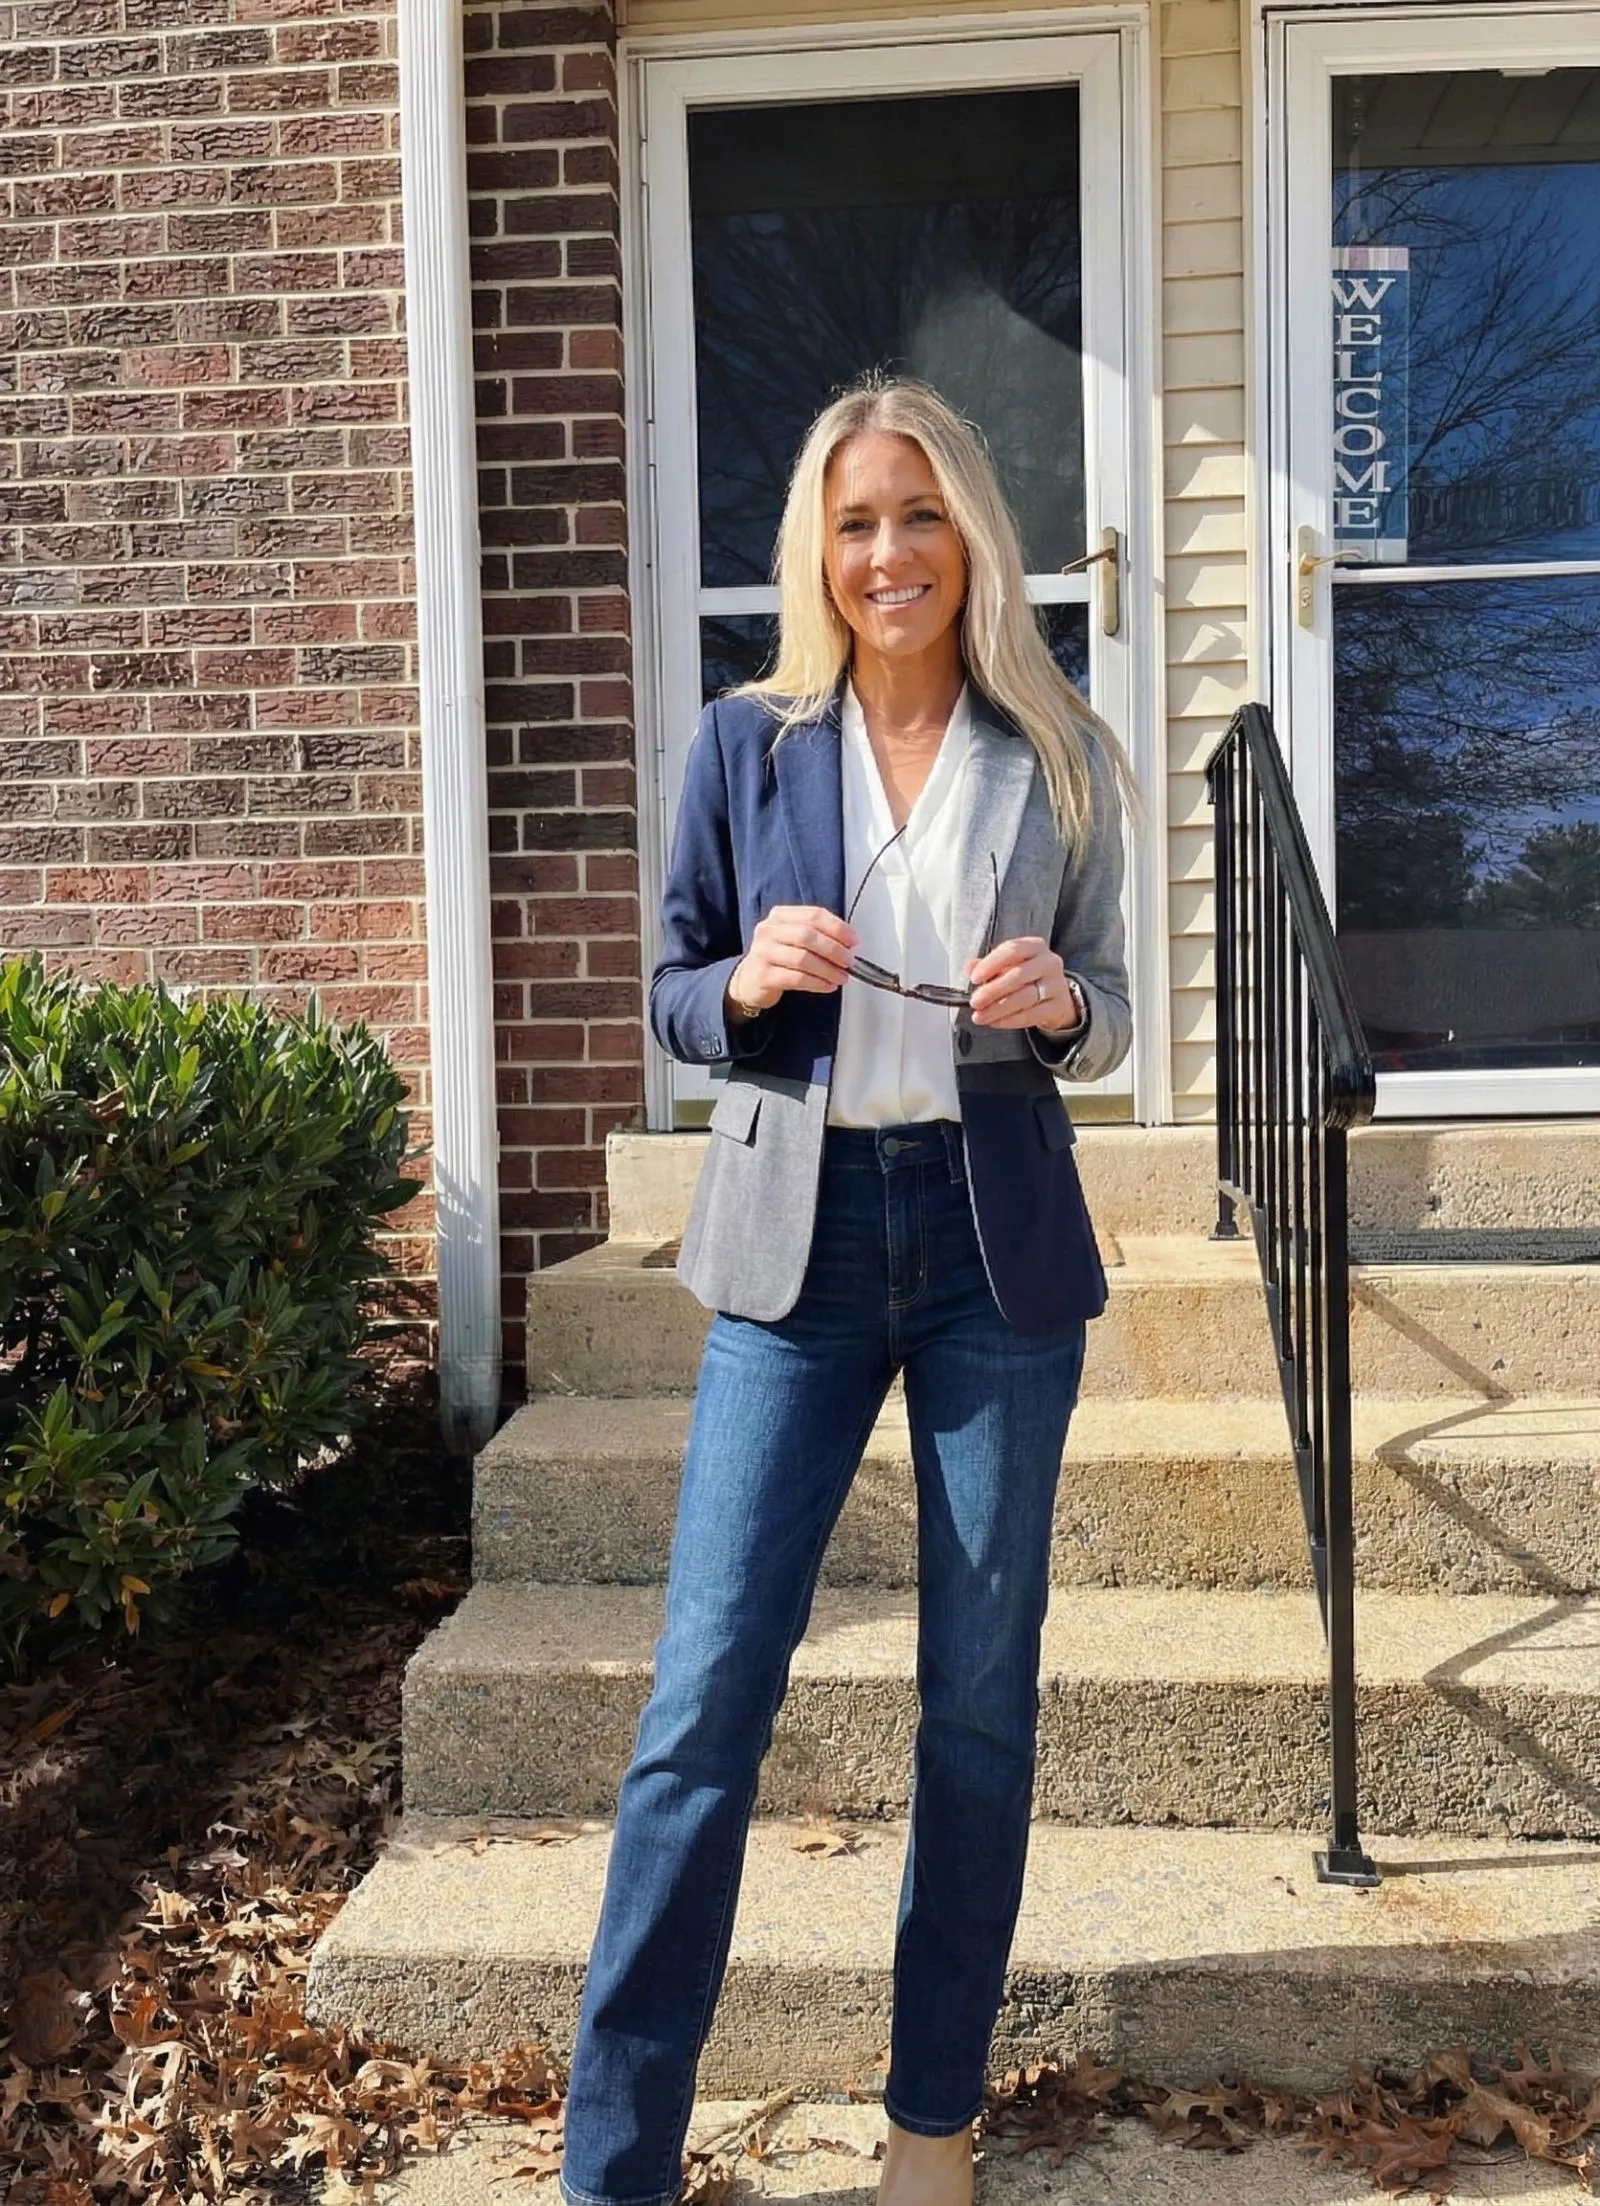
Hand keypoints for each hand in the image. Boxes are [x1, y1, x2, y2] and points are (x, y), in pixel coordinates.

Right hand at [727, 904, 858, 1016]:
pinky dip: (817, 983)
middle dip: (834, 949)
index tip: (853, 940)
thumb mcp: (793, 938)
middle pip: (808, 936)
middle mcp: (769, 930)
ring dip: (828, 969)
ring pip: (803, 959)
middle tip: (849, 961)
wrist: (750, 979)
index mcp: (780, 916)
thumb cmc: (778, 957)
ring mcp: (764, 953)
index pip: (813, 915)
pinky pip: (796, 979)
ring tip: (842, 977)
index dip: (837, 928)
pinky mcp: (764, 976)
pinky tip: (828, 986)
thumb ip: (818, 935)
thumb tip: (850, 943)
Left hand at [966, 937, 1083, 1032]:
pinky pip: (1033, 1014)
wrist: (1055, 995)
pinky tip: (995, 1022)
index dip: (991, 964)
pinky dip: (1011, 1020)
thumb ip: (988, 965)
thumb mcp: (1008, 965)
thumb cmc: (1026, 976)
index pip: (1012, 950)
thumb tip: (969, 966)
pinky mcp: (1059, 1005)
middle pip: (1018, 975)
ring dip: (999, 1009)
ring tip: (980, 1016)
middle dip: (993, 990)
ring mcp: (1057, 984)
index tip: (974, 978)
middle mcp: (1049, 962)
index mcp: (1035, 946)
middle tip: (975, 1002)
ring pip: (1025, 997)